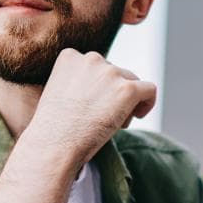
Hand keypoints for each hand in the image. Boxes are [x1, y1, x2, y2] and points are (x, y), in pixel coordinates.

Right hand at [25, 48, 156, 168]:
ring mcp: (110, 73)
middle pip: (115, 73)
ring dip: (126, 101)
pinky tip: (138, 116)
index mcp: (70, 56)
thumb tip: (101, 89)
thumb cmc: (53, 129)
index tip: (92, 105)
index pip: (96, 67)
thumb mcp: (57, 93)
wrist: (54, 145)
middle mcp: (91, 59)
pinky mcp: (127, 90)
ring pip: (132, 82)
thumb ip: (77, 82)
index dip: (98, 87)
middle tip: (102, 118)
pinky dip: (148, 102)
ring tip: (114, 123)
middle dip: (113, 94)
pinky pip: (149, 90)